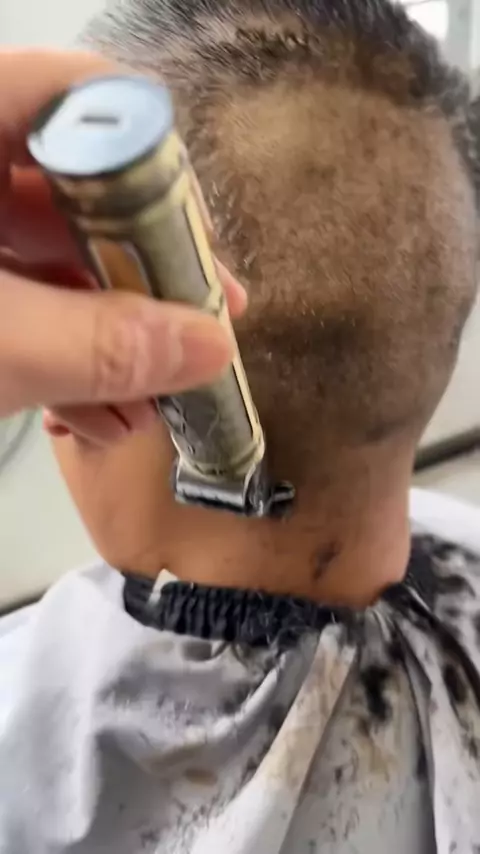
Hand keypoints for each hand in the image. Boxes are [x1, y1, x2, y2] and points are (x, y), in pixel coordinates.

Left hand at [0, 50, 245, 442]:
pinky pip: (19, 303)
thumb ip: (96, 344)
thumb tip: (205, 345)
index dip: (150, 162)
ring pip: (52, 261)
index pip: (79, 100)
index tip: (196, 240)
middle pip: (81, 193)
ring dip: (110, 336)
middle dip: (145, 278)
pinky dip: (60, 357)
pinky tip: (96, 412)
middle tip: (200, 325)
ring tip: (151, 397)